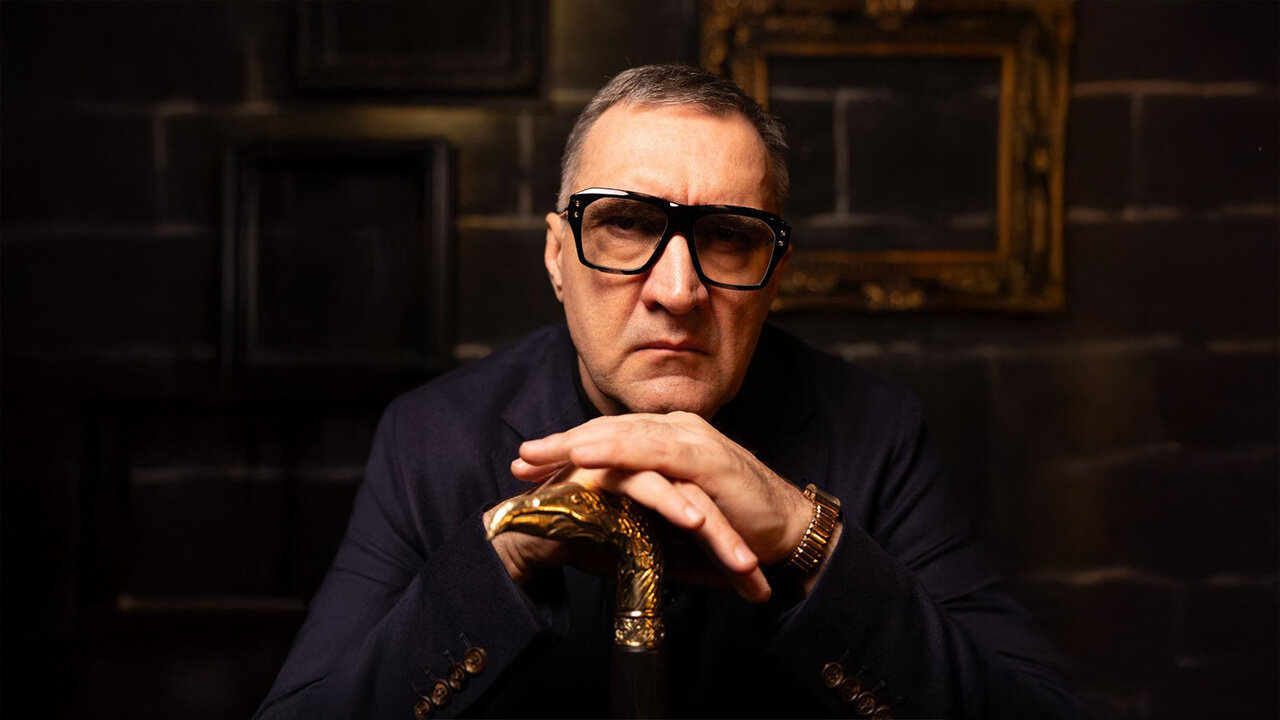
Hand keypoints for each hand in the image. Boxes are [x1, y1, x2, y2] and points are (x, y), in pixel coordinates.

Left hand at [510, 411, 815, 600]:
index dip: (568, 447)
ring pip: (625, 432)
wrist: (789, 533)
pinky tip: (587, 455)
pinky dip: (618, 449)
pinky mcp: (707, 458)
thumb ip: (639, 514)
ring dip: (578, 442)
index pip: (610, 436)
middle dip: (562, 442)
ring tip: (540, 453)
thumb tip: (593, 530)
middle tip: (520, 456)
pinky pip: (654, 449)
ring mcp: (693, 439)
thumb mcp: (675, 520)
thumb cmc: (733, 529)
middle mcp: (678, 430)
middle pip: (609, 428)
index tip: (527, 461)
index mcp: (669, 439)